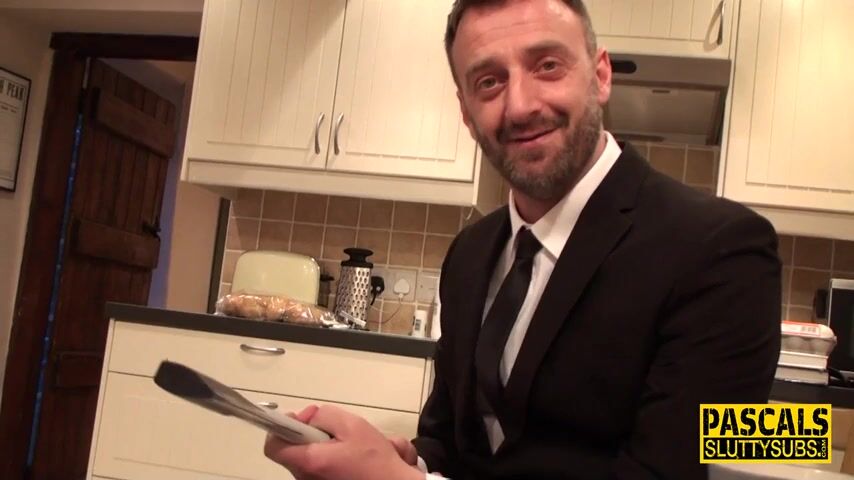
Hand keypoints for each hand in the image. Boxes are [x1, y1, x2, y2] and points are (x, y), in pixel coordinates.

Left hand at [264, 404, 423, 479]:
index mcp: (308, 462)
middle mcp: (304, 478)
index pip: (272, 446)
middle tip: (334, 426)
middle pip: (294, 449)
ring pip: (311, 456)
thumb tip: (310, 419)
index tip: (304, 419)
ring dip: (327, 444)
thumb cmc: (374, 459)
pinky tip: (354, 455)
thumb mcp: (351, 425)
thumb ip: (324, 415)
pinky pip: (321, 467)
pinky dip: (334, 457)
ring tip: (351, 443)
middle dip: (313, 433)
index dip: (283, 427)